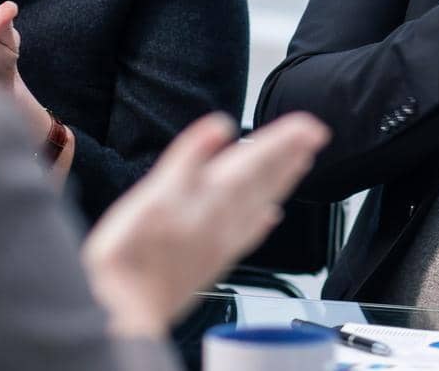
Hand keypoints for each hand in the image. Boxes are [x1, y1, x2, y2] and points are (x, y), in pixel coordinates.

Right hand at [81, 112, 329, 338]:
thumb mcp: (153, 195)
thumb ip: (189, 157)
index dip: (283, 140)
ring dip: (282, 181)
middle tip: (316, 135)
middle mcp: (223, 219)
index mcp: (210, 197)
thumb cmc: (130, 257)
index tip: (308, 126)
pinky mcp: (213, 262)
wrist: (122, 313)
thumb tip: (220, 125)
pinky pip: (247, 235)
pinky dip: (261, 221)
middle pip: (264, 180)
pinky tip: (270, 216)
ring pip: (261, 203)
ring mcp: (220, 242)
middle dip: (290, 156)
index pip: (256, 160)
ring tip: (301, 163)